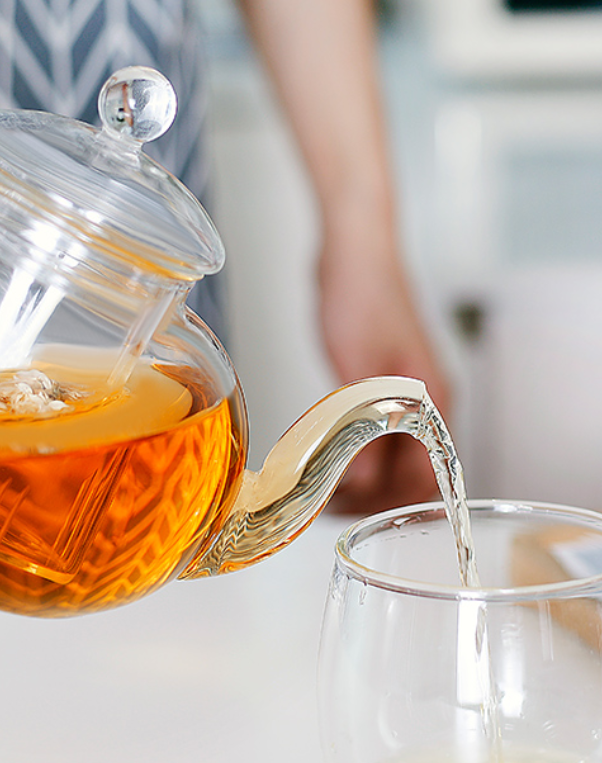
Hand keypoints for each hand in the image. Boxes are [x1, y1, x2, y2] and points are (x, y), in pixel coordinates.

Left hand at [316, 220, 452, 514]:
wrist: (354, 250)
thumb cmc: (361, 296)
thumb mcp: (358, 371)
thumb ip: (362, 427)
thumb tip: (359, 479)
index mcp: (432, 400)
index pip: (424, 476)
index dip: (388, 501)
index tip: (351, 512)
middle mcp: (428, 399)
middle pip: (413, 470)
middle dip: (376, 496)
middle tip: (334, 507)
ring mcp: (409, 388)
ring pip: (396, 451)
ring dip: (367, 475)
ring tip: (329, 489)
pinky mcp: (388, 377)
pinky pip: (382, 428)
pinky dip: (361, 448)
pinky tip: (333, 452)